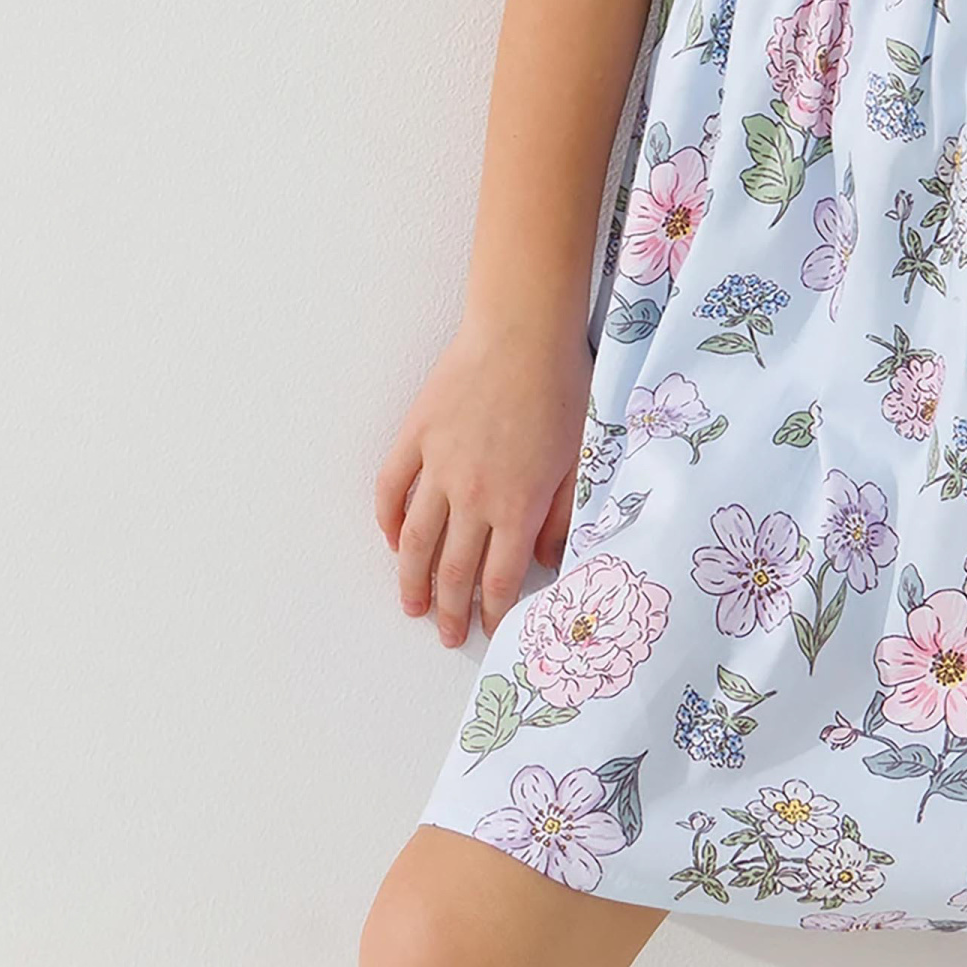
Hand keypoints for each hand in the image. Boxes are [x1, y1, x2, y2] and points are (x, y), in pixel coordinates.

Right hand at [373, 313, 592, 647]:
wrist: (524, 332)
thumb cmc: (563, 388)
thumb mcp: (580, 458)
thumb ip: (562, 516)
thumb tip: (546, 560)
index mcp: (517, 505)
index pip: (498, 579)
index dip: (491, 613)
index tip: (488, 630)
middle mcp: (472, 495)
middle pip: (454, 570)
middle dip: (449, 611)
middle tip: (446, 634)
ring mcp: (438, 466)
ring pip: (415, 540)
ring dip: (410, 579)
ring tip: (411, 604)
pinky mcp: (417, 435)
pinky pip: (391, 488)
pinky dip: (386, 518)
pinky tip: (390, 539)